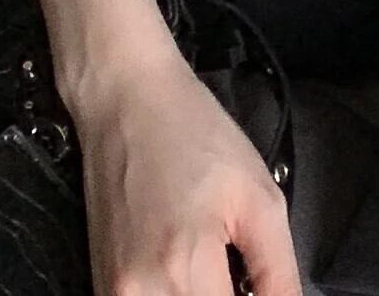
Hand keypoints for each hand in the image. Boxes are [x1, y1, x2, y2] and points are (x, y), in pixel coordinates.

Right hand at [68, 45, 300, 295]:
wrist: (126, 102)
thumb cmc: (195, 135)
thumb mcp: (259, 196)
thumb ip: (277, 272)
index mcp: (185, 266)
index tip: (260, 282)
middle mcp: (140, 293)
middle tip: (240, 272)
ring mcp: (114, 293)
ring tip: (217, 271)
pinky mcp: (100, 286)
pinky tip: (189, 272)